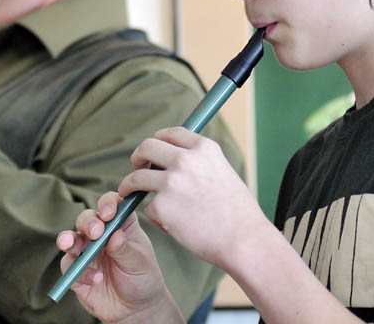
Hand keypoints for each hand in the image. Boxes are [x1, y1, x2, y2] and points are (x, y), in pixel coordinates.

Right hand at [56, 192, 183, 323]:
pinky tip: (97, 279)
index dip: (107, 203)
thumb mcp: (140, 262)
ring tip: (71, 245)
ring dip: (69, 239)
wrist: (135, 309)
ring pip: (71, 238)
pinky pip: (70, 266)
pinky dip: (81, 272)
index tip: (109, 213)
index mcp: (119, 224)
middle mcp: (100, 234)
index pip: (111, 204)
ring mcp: (86, 252)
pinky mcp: (76, 272)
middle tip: (95, 232)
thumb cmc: (142, 278)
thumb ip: (126, 249)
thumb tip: (115, 236)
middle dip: (88, 222)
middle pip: (87, 218)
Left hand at [119, 126, 266, 267]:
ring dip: (129, 185)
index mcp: (204, 148)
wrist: (244, 241)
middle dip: (138, 157)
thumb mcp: (223, 172)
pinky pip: (148, 208)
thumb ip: (199, 162)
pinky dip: (156, 217)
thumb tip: (172, 160)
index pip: (171, 133)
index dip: (158, 139)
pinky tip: (172, 224)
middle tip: (137, 168)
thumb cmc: (238, 213)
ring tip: (129, 193)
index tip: (152, 151)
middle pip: (146, 147)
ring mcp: (171, 182)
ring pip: (136, 177)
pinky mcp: (162, 206)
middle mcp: (185, 160)